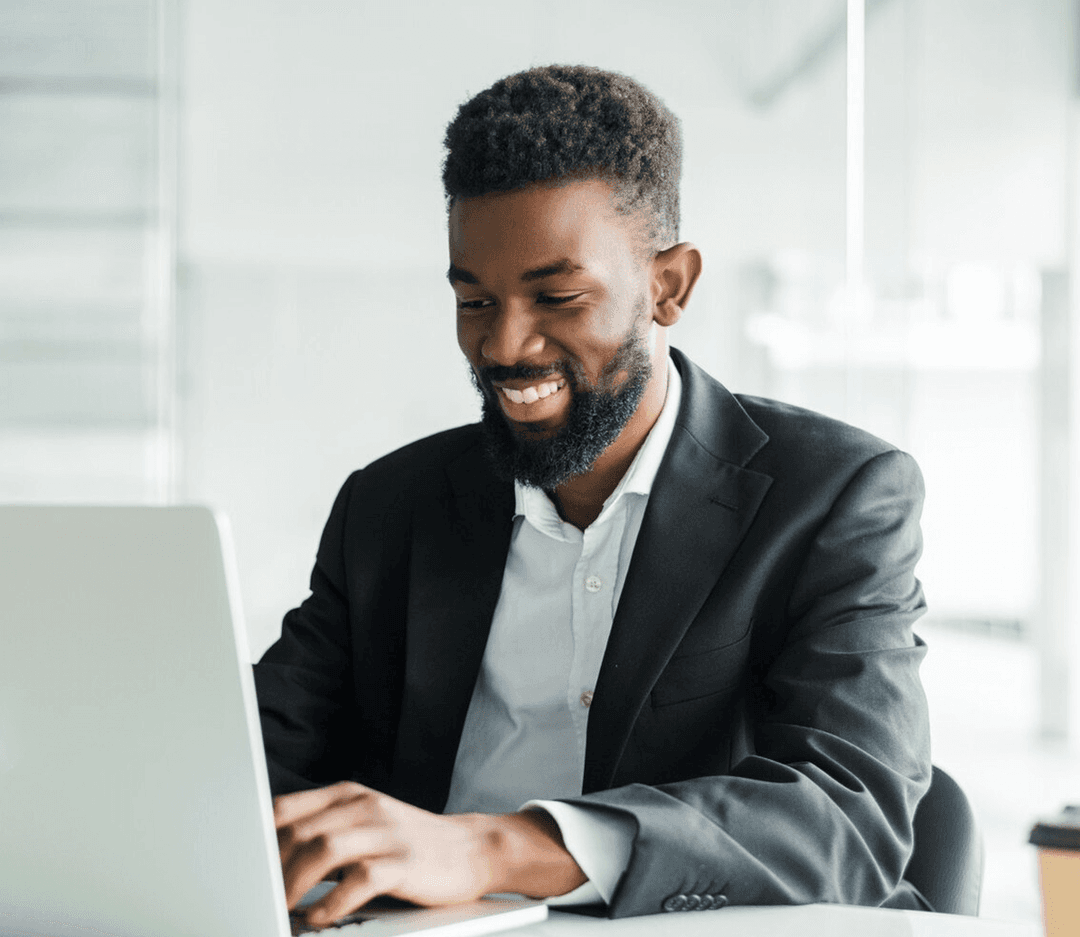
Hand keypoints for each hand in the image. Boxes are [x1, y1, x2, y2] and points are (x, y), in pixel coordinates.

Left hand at [273, 781, 586, 925]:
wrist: (472, 848)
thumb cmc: (409, 842)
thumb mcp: (364, 823)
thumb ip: (323, 830)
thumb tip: (266, 855)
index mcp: (347, 796)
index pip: (285, 807)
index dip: (254, 837)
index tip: (235, 866)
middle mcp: (364, 806)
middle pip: (299, 832)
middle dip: (267, 869)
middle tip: (251, 898)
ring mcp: (386, 832)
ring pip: (324, 851)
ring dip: (293, 885)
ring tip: (280, 910)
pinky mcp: (405, 861)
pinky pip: (360, 879)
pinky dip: (332, 902)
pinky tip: (319, 918)